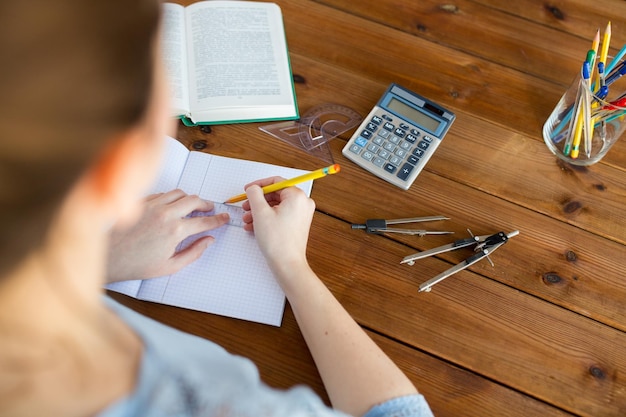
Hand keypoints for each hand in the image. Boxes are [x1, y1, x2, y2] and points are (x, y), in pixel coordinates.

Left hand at [106, 189, 228, 282]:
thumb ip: (194, 252)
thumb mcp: (170, 266)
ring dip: (189, 198)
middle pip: (195, 201)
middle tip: (210, 210)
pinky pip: (163, 193)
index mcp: (175, 231)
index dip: (218, 220)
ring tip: (192, 206)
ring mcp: (152, 205)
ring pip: (179, 193)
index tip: (224, 218)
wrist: (108, 256)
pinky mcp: (141, 202)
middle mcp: (165, 214)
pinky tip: (172, 206)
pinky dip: (172, 197)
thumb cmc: (136, 264)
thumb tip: (208, 240)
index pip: (204, 221)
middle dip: (206, 205)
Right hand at [242, 177, 315, 281]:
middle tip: (245, 207)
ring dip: (259, 211)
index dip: (258, 185)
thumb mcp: (260, 212)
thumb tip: (253, 188)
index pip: (276, 182)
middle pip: (275, 194)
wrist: (287, 264)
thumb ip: (255, 194)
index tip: (247, 190)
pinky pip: (280, 215)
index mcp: (297, 196)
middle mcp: (302, 203)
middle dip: (257, 201)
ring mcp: (301, 214)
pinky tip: (253, 227)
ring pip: (276, 206)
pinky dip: (267, 219)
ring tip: (247, 220)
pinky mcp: (298, 224)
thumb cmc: (277, 241)